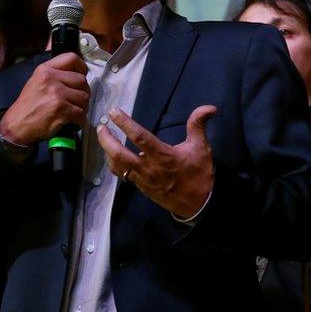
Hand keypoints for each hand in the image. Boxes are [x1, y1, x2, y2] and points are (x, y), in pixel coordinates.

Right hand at [0, 53, 89, 145]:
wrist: (17, 125)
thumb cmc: (27, 106)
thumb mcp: (36, 81)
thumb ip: (53, 74)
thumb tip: (74, 71)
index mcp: (45, 70)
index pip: (71, 58)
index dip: (81, 67)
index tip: (82, 75)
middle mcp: (51, 79)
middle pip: (82, 81)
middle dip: (83, 92)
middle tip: (77, 101)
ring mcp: (57, 94)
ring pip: (84, 98)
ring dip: (83, 107)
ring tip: (74, 112)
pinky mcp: (62, 110)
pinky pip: (81, 114)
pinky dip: (80, 121)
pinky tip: (74, 122)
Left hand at [97, 105, 216, 218]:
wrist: (199, 204)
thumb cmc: (199, 174)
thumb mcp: (201, 148)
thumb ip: (199, 125)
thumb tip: (209, 107)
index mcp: (163, 156)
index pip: (139, 137)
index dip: (125, 124)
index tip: (113, 113)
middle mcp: (148, 168)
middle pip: (119, 154)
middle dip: (107, 140)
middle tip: (101, 127)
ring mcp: (143, 179)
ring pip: (118, 166)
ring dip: (107, 151)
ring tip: (104, 138)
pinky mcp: (141, 187)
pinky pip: (122, 175)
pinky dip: (114, 164)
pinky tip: (113, 156)